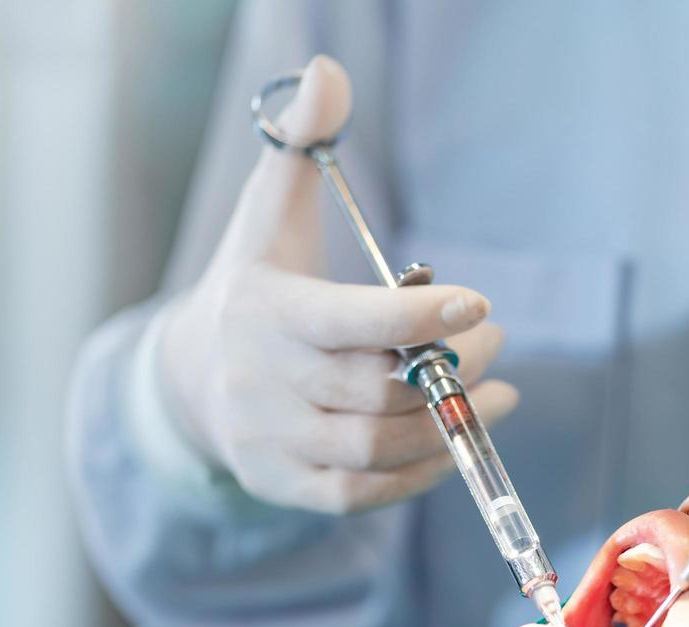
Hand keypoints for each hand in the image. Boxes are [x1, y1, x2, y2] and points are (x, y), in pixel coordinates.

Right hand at [155, 56, 517, 512]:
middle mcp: (261, 383)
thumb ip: (300, 143)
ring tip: (498, 394)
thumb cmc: (254, 285)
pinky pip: (364, 495)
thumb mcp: (268, 212)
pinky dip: (421, 473)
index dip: (416, 315)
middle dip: (450, 365)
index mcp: (264, 312)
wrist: (190, 379)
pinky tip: (459, 438)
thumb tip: (327, 71)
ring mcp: (271, 442)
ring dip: (449, 423)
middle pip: (375, 389)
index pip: (347, 321)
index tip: (480, 302)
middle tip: (491, 341)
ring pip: (376, 447)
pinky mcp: (284, 486)